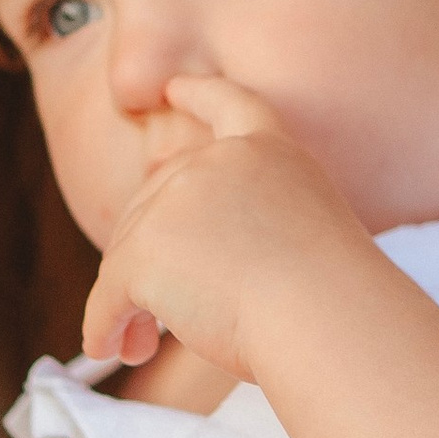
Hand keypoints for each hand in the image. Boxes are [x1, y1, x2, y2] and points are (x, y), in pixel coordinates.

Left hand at [83, 77, 371, 375]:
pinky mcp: (143, 251)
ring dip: (131, 302)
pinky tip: (108, 349)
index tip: (174, 88)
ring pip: (128, 252)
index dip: (199, 96)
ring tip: (143, 347)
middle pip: (156, 202)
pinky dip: (104, 325)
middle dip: (151, 257)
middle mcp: (217, 163)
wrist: (329, 319)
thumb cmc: (334, 303)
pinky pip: (109, 294)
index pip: (230, 107)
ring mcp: (175, 200)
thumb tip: (171, 256)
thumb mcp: (303, 237)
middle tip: (157, 316)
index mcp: (271, 153)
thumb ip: (247, 225)